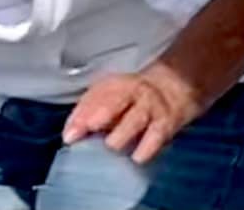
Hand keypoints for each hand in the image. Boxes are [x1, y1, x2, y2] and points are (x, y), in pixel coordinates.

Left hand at [62, 65, 203, 164]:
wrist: (174, 88)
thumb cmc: (133, 98)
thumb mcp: (110, 95)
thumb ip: (89, 111)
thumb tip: (70, 134)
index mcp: (113, 85)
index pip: (93, 98)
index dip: (79, 116)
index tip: (69, 136)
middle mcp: (131, 92)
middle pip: (113, 102)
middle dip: (99, 116)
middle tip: (89, 130)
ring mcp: (150, 107)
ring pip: (135, 119)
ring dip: (122, 133)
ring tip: (111, 145)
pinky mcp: (167, 123)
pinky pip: (156, 135)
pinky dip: (147, 147)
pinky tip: (137, 158)